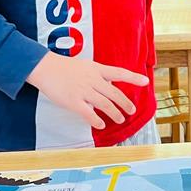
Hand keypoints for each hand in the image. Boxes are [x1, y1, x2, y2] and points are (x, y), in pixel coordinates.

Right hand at [27, 53, 146, 128]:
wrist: (45, 68)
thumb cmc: (64, 68)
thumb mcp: (85, 66)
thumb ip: (98, 75)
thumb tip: (109, 85)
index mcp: (96, 69)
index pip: (119, 72)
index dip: (133, 77)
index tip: (145, 81)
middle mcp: (92, 79)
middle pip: (114, 93)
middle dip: (125, 103)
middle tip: (131, 110)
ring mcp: (83, 91)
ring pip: (105, 104)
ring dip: (115, 113)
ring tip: (120, 119)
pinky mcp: (73, 101)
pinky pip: (88, 113)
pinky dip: (97, 120)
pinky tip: (101, 125)